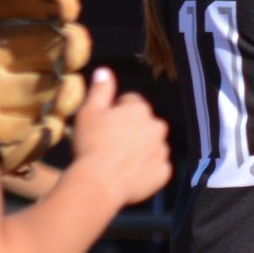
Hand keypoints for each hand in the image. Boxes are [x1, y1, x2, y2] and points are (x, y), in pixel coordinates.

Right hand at [67, 69, 170, 204]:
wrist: (100, 182)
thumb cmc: (91, 144)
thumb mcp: (89, 112)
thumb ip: (100, 90)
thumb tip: (104, 71)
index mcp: (140, 109)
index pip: (130, 103)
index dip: (115, 113)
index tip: (103, 126)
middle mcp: (157, 127)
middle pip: (144, 124)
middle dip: (131, 131)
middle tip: (110, 145)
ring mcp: (162, 151)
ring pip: (151, 146)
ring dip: (140, 150)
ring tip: (119, 162)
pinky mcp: (164, 173)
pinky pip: (156, 168)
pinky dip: (146, 170)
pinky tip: (129, 175)